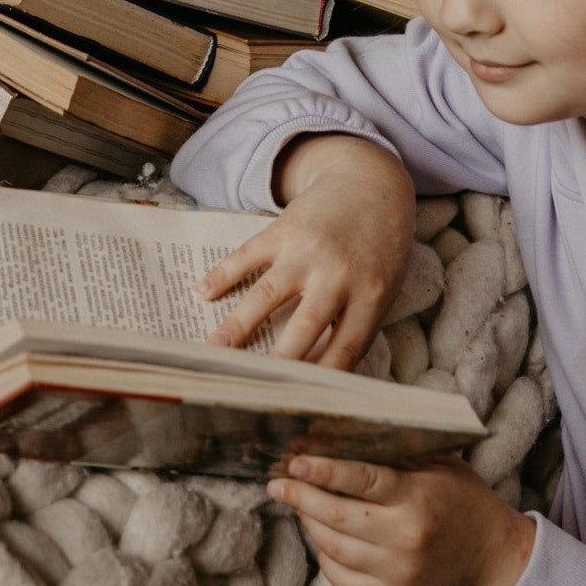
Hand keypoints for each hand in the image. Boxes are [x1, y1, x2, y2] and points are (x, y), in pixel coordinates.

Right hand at [201, 133, 413, 368]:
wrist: (372, 182)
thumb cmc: (379, 247)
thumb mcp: (383, 287)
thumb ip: (357, 324)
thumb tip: (327, 377)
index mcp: (370, 296)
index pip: (345, 348)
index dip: (321, 379)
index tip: (297, 402)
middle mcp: (339, 275)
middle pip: (304, 327)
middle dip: (276, 362)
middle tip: (250, 386)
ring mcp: (308, 250)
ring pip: (268, 294)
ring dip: (238, 324)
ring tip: (213, 349)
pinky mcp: (284, 229)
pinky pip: (248, 255)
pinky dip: (223, 273)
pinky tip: (202, 291)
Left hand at [269, 454, 535, 585]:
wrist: (494, 559)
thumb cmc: (463, 500)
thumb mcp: (439, 465)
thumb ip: (396, 451)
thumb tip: (340, 431)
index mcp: (418, 498)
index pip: (361, 480)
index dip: (322, 471)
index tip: (293, 461)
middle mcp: (406, 537)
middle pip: (336, 516)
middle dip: (300, 497)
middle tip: (277, 482)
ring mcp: (398, 572)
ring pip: (333, 547)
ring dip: (307, 523)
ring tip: (296, 503)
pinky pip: (342, 578)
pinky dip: (323, 556)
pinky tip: (319, 536)